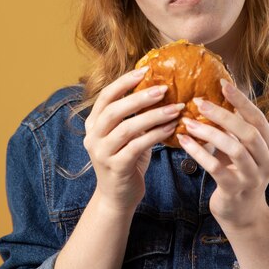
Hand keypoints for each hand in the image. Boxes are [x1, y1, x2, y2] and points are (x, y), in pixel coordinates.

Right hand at [84, 67, 183, 212]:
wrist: (117, 197)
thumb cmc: (125, 160)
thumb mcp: (124, 135)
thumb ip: (132, 115)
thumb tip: (157, 88)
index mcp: (93, 124)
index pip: (105, 96)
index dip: (124, 81)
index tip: (145, 70)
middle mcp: (93, 136)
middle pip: (115, 109)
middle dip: (140, 97)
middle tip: (164, 88)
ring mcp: (102, 153)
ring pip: (127, 128)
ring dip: (154, 116)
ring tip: (176, 108)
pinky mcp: (116, 167)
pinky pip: (138, 146)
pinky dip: (156, 135)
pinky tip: (171, 128)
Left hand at [178, 80, 268, 230]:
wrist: (243, 214)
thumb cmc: (238, 173)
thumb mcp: (241, 148)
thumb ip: (234, 128)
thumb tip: (215, 94)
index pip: (258, 118)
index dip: (242, 100)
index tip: (224, 83)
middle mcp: (266, 161)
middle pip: (249, 132)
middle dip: (223, 114)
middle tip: (199, 101)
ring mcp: (252, 177)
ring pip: (235, 149)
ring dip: (210, 132)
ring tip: (188, 122)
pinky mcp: (235, 190)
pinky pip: (216, 168)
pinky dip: (198, 152)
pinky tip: (184, 141)